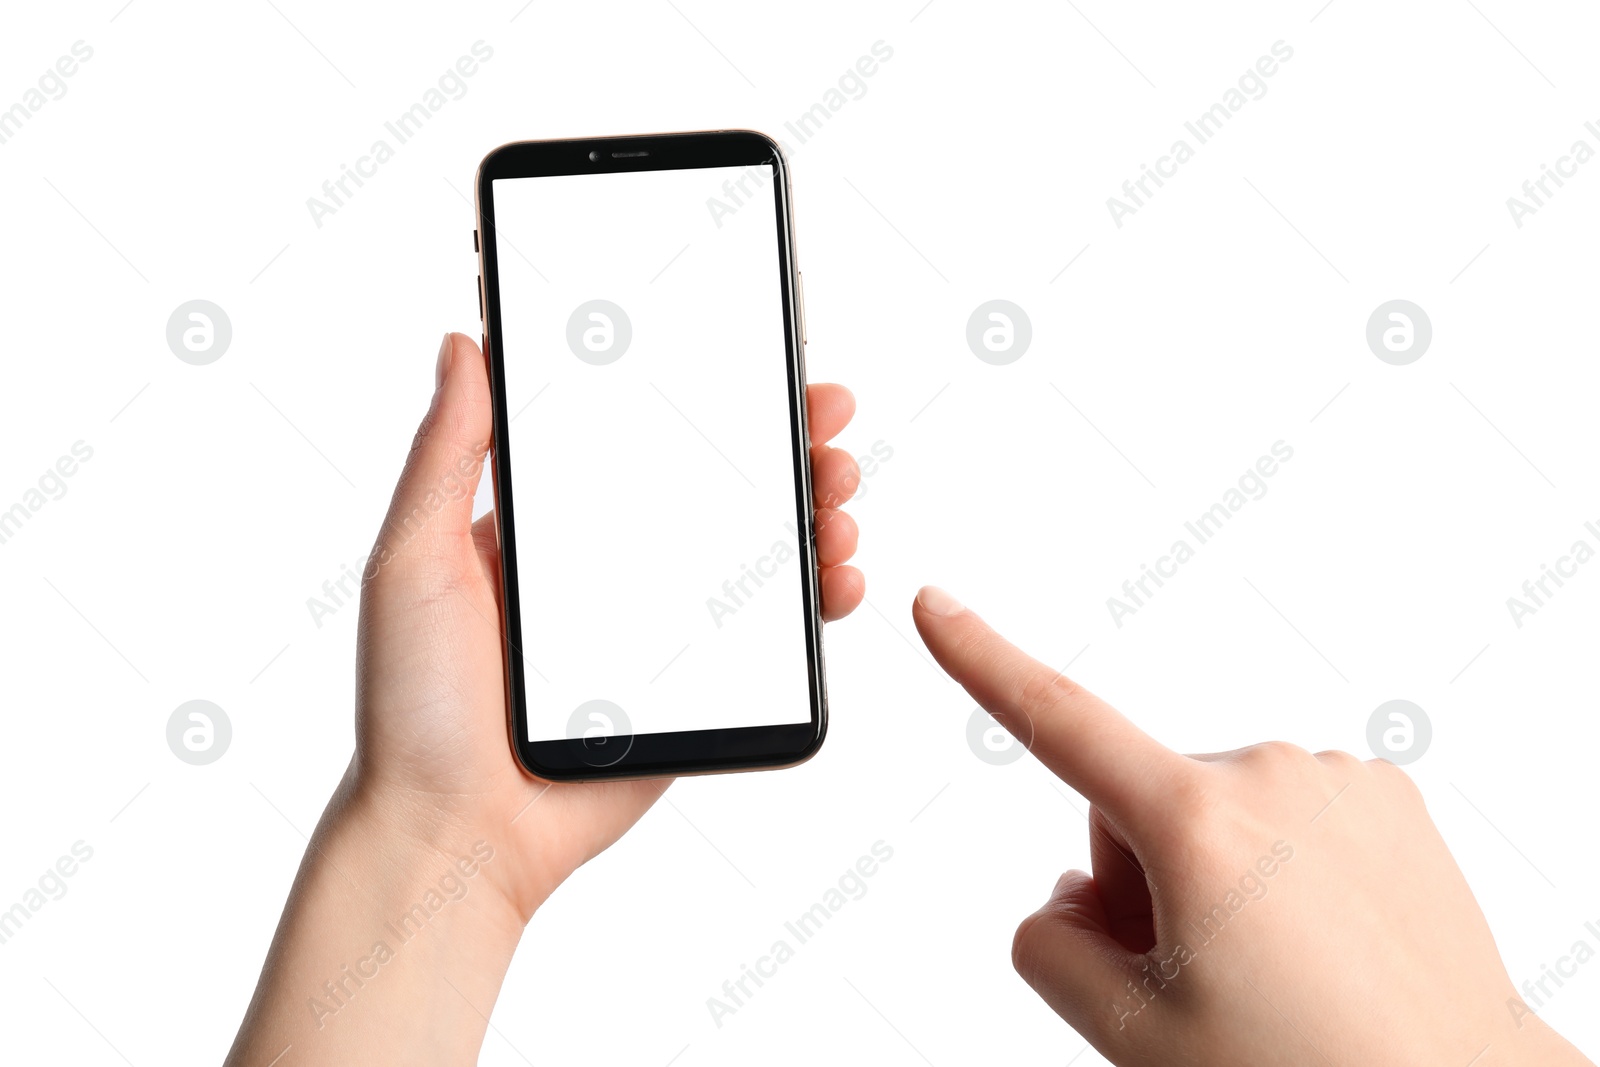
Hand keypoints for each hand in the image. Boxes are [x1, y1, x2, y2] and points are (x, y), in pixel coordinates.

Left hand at [226, 332, 862, 1065]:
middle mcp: (608, 575)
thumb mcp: (413, 560)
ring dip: (809, 516)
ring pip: (751, 559)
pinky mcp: (689, 693)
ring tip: (838, 495)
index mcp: (547, 533)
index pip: (637, 442)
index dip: (698, 398)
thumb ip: (446, 454)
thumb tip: (463, 345)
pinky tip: (835, 576)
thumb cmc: (414, 706)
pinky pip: (763, 642)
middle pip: (713, 492)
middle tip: (824, 417)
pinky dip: (812, 605)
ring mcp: (653, 633)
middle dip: (780, 448)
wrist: (454, 838)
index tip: (749, 360)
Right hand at [912, 586, 1592, 1066]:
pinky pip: (1283, 810)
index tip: (936, 606)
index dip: (985, 661)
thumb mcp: (1134, 1034)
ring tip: (1272, 965)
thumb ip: (1049, 947)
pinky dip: (1280, 862)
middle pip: (1138, 804)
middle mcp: (1266, 775)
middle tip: (1192, 970)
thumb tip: (1068, 894)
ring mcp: (1333, 780)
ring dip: (1214, 872)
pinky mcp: (1385, 794)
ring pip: (1213, 808)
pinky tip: (1316, 934)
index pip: (1060, 724)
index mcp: (1197, 825)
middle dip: (1141, 874)